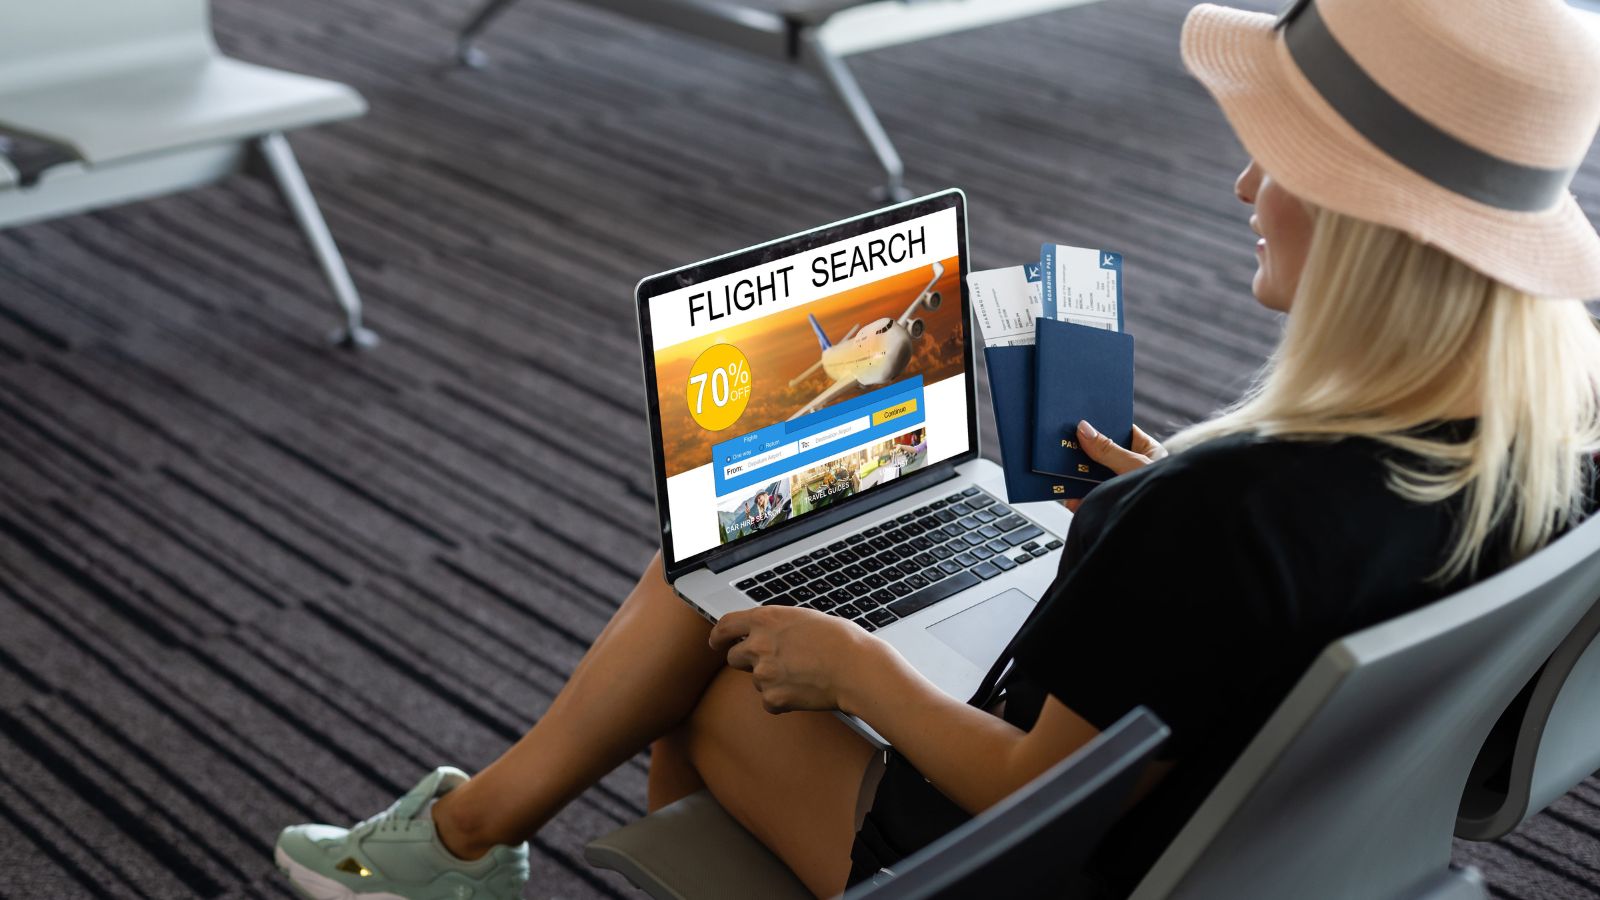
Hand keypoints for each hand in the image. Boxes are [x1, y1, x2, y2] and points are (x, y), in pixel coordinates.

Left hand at [709, 607, 885, 713]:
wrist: (857, 669)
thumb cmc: (841, 641)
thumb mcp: (805, 619)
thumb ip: (779, 626)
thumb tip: (768, 634)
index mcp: (766, 619)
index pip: (726, 625)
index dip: (718, 635)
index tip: (716, 641)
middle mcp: (758, 645)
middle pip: (733, 657)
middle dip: (746, 660)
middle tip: (768, 663)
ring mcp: (763, 673)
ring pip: (755, 680)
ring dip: (771, 680)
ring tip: (801, 674)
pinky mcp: (773, 698)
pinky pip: (770, 701)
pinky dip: (783, 699)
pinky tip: (804, 691)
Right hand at [1065, 421, 1166, 511]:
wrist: (1164, 533)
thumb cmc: (1163, 494)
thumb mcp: (1135, 466)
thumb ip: (1109, 450)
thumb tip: (1085, 430)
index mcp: (1145, 451)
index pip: (1120, 431)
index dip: (1102, 424)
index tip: (1080, 418)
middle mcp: (1130, 468)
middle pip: (1101, 453)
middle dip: (1083, 450)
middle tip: (1065, 443)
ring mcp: (1117, 488)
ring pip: (1090, 476)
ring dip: (1076, 474)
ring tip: (1064, 469)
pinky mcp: (1105, 507)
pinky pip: (1086, 498)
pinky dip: (1075, 497)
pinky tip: (1070, 496)